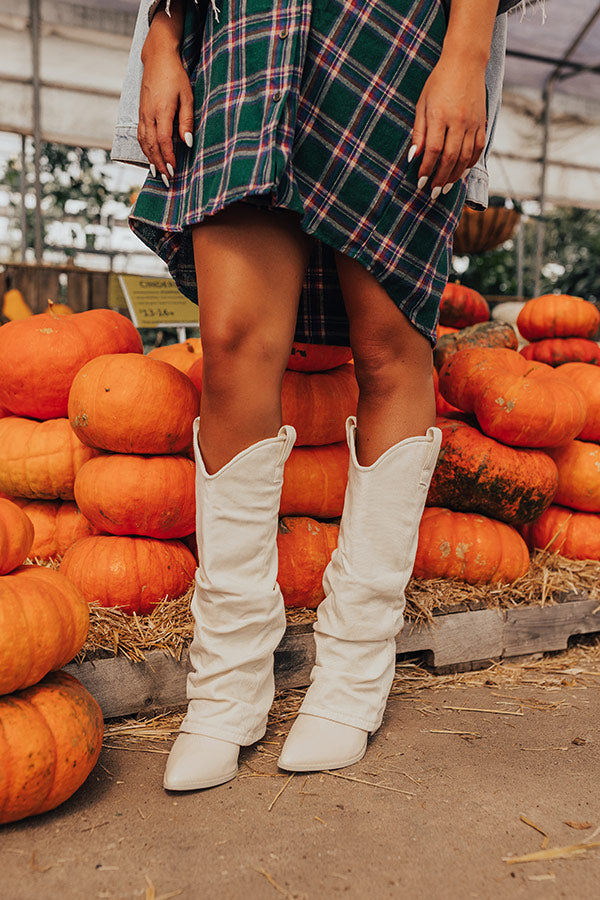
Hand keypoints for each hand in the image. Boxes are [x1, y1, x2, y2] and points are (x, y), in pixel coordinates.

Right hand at [138, 29, 192, 184]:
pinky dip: (145, 150)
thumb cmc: (176, 76)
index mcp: (162, 110)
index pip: (163, 140)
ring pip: (144, 142)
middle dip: (160, 165)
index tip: (174, 171)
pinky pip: (140, 136)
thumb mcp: (187, 96)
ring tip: (159, 174)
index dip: (168, 157)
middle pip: (152, 146)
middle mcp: (149, 114)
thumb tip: (187, 143)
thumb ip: (186, 120)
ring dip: (151, 160)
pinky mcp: (140, 113)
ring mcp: (142, 114)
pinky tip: (151, 158)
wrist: (157, 58)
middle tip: (168, 181)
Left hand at [409, 53, 486, 197]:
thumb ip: (419, 132)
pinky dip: (470, 163)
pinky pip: (478, 148)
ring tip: (445, 187)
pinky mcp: (482, 122)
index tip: (421, 182)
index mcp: (440, 115)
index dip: (427, 169)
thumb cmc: (439, 82)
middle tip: (433, 193)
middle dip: (440, 178)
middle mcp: (459, 120)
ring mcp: (473, 122)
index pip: (433, 150)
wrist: (466, 62)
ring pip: (466, 157)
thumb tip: (413, 157)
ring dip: (455, 175)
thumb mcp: (422, 104)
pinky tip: (461, 172)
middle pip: (450, 158)